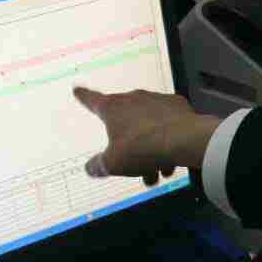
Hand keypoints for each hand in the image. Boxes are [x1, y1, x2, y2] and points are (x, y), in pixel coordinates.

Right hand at [72, 86, 221, 186]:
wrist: (184, 140)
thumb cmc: (144, 147)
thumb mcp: (114, 163)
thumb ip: (99, 165)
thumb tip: (91, 167)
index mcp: (113, 108)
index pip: (92, 100)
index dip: (83, 97)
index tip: (78, 90)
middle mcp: (133, 99)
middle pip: (125, 124)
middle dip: (129, 147)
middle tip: (135, 166)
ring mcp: (156, 100)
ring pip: (148, 128)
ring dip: (151, 150)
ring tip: (158, 171)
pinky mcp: (177, 106)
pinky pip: (167, 124)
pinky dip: (167, 139)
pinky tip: (172, 157)